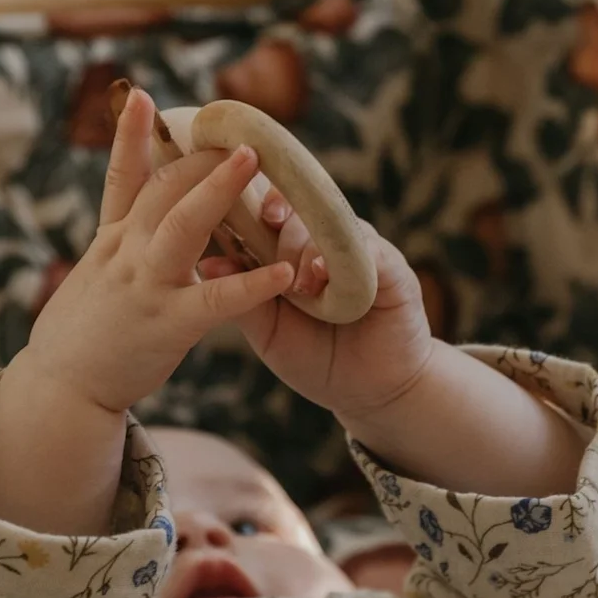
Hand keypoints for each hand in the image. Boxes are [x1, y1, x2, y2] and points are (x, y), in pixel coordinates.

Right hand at [0, 89, 294, 533]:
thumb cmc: (78, 341)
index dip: (130, 136)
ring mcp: (145, 286)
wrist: (59, 393)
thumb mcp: (89, 283)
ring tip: (252, 161)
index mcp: (110, 244)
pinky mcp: (168, 324)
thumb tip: (124, 229)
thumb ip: (114, 252)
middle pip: (161, 190)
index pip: (122, 179)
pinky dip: (252, 284)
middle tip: (232, 126)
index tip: (140, 95)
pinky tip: (285, 271)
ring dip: (218, 190)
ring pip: (183, 226)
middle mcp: (125, 255)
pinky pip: (217, 299)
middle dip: (195, 155)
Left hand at [206, 190, 583, 496]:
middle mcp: (322, 240)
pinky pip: (367, 246)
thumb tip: (207, 263)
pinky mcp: (391, 263)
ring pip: (328, 225)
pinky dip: (343, 259)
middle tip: (275, 249)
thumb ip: (243, 296)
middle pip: (296, 209)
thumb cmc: (314, 358)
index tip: (230, 211)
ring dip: (309, 250)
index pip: (264, 211)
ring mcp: (357, 248)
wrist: (370, 392)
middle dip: (280, 227)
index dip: (248, 205)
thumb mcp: (269, 331)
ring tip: (305, 286)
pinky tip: (327, 277)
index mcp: (287, 251)